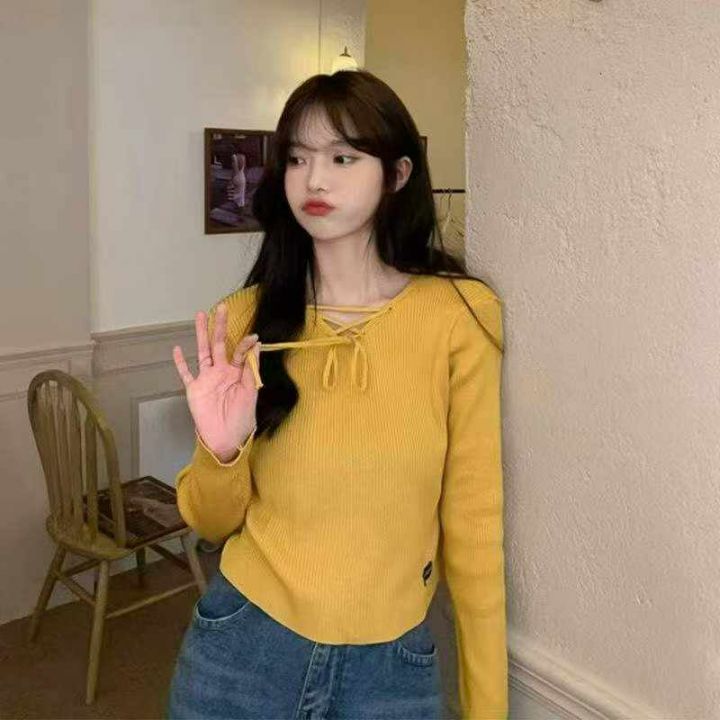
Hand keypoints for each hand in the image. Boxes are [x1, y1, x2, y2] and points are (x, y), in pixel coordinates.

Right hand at [173, 303, 260, 461]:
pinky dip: (181, 363)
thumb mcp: (251, 392)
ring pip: (202, 352)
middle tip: (221, 306)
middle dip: (220, 326)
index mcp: (237, 373)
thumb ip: (251, 369)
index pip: (239, 352)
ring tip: (200, 316)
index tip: (253, 336)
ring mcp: (206, 379)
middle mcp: (221, 372)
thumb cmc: (242, 418)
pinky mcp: (194, 390)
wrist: (227, 439)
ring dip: (201, 335)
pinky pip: (186, 374)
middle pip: (219, 344)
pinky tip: (177, 349)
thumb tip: (256, 344)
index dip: (245, 344)